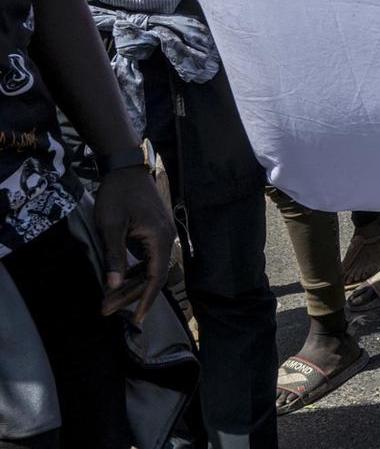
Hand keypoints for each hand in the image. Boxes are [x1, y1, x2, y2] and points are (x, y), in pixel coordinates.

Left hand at [93, 165, 172, 320]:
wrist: (126, 168)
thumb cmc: (118, 195)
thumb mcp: (111, 226)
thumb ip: (114, 257)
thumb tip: (112, 286)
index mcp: (159, 239)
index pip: (155, 278)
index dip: (144, 300)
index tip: (135, 319)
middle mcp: (166, 238)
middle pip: (151, 276)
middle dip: (129, 295)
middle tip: (105, 310)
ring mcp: (162, 234)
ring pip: (150, 268)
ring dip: (130, 284)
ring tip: (108, 300)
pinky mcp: (156, 231)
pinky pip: (148, 258)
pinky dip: (135, 271)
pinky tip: (120, 279)